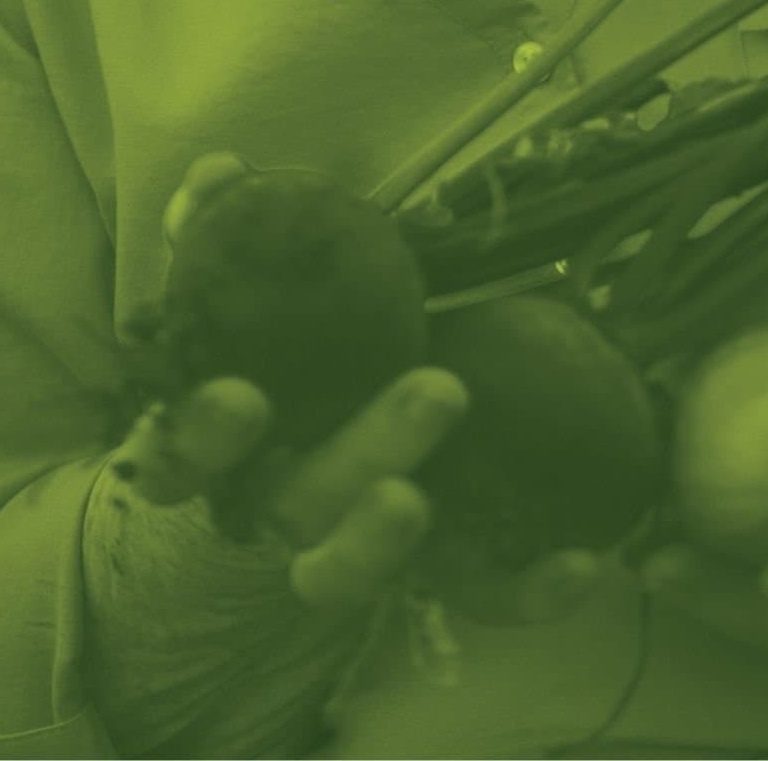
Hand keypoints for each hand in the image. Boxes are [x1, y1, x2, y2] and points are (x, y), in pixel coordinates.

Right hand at [116, 152, 608, 627]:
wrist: (325, 413)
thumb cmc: (282, 332)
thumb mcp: (249, 277)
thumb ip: (220, 225)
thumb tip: (219, 172)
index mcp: (224, 444)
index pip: (183, 457)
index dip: (200, 437)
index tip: (242, 394)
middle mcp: (277, 506)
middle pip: (298, 506)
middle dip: (360, 457)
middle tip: (438, 392)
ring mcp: (352, 545)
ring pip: (352, 572)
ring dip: (387, 540)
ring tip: (430, 494)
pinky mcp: (432, 573)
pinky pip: (476, 594)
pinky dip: (526, 593)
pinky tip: (584, 563)